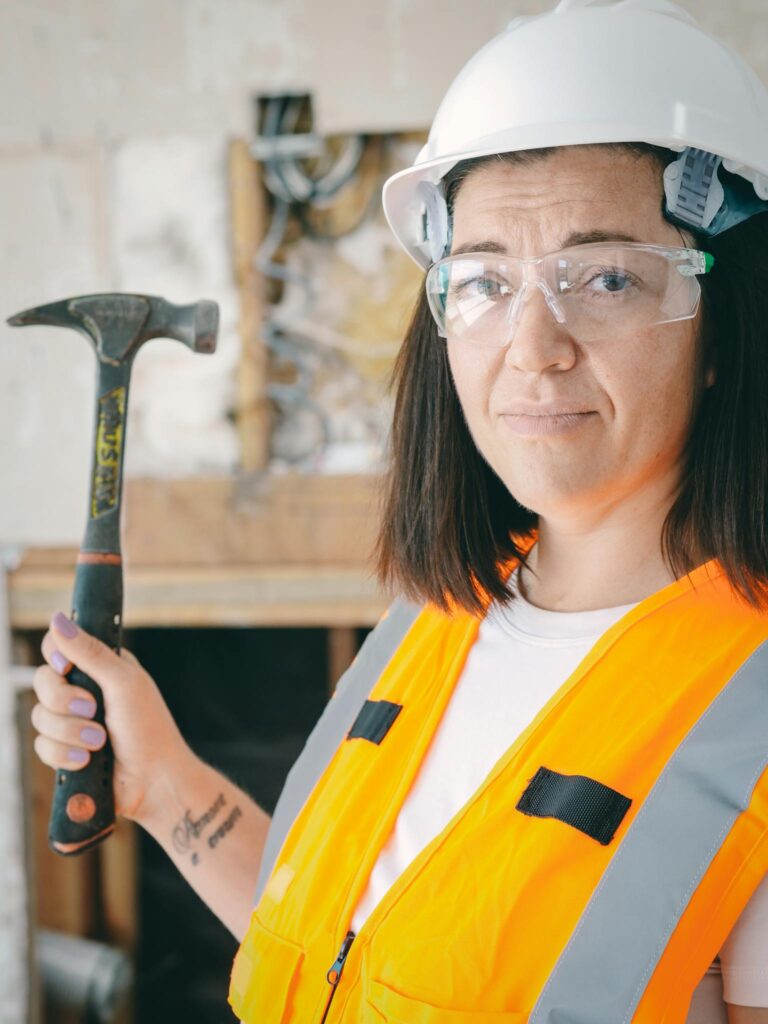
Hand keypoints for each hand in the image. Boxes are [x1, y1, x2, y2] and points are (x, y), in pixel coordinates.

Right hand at [32, 612, 191, 824]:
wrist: (154, 781)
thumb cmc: (149, 728)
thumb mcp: (123, 682)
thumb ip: (90, 653)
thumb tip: (58, 619)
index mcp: (100, 666)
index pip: (58, 646)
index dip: (55, 655)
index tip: (67, 667)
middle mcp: (83, 690)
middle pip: (41, 681)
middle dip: (65, 701)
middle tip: (93, 710)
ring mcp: (72, 721)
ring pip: (40, 717)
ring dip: (70, 732)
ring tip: (99, 742)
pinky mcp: (65, 750)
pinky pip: (42, 746)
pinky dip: (65, 754)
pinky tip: (87, 760)